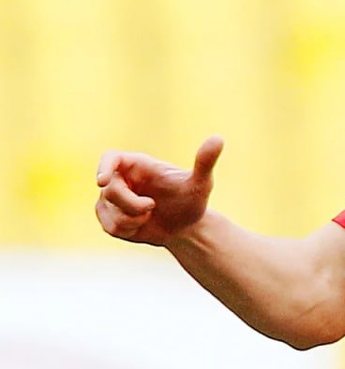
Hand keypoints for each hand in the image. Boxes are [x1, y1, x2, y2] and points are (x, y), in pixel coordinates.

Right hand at [95, 136, 223, 245]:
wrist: (185, 227)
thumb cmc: (192, 201)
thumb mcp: (201, 184)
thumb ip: (205, 162)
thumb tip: (218, 138)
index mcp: (138, 164)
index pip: (111, 157)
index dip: (103, 166)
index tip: (102, 181)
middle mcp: (121, 178)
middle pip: (110, 190)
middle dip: (131, 205)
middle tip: (152, 207)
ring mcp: (111, 198)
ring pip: (108, 211)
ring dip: (133, 219)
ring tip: (150, 214)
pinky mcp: (109, 217)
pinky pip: (109, 227)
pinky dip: (128, 230)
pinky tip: (142, 225)